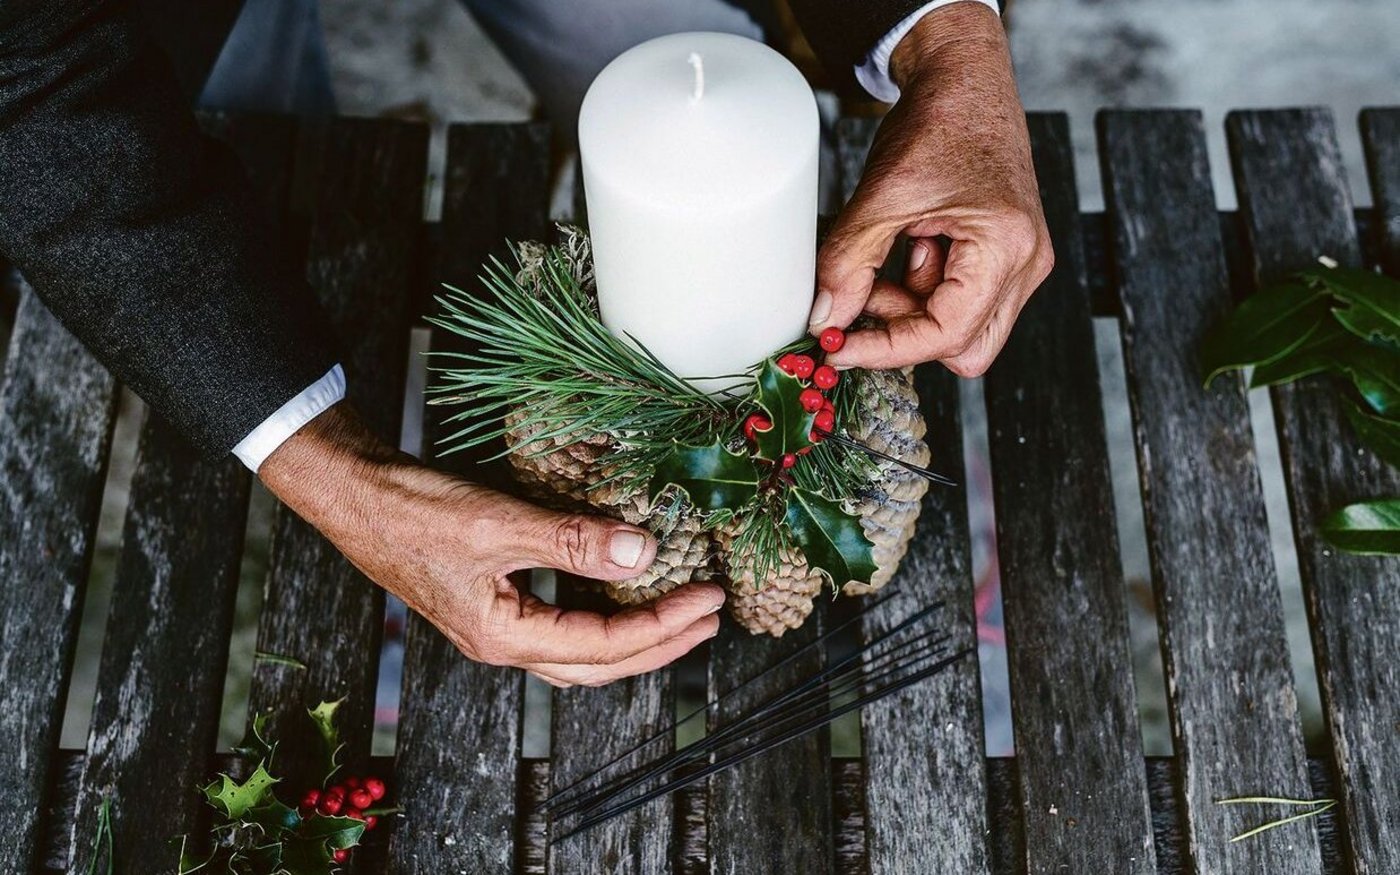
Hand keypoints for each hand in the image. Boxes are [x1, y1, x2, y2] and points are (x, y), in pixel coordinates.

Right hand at [259, 404, 723, 686]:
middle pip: (599, 664)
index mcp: (503, 638)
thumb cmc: (412, 510)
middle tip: (711, 618)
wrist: (354, 494)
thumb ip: (572, 542)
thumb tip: (644, 555)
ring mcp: (497, 625)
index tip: (708, 599)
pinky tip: (622, 588)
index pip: (604, 645)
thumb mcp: (497, 523)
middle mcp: (502, 643)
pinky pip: (562, 621)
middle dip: (661, 645)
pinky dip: (601, 611)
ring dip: (635, 634)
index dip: (664, 625)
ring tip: (682, 610)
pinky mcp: (493, 599)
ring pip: (581, 648)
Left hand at [808, 2, 1052, 375]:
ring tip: (889, 250)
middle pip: (964, 347)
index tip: (840, 348)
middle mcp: (1026, 263)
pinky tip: (908, 245)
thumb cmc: (939, 124)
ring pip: (962, 327)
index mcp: (1005, 247)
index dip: (887, 349)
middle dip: (907, 333)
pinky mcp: (1005, 259)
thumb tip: (824, 319)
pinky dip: (921, 289)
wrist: (966, 82)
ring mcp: (1021, 263)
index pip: (946, 334)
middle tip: (863, 299)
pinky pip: (962, 301)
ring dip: (911, 307)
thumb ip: (847, 264)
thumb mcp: (880, 198)